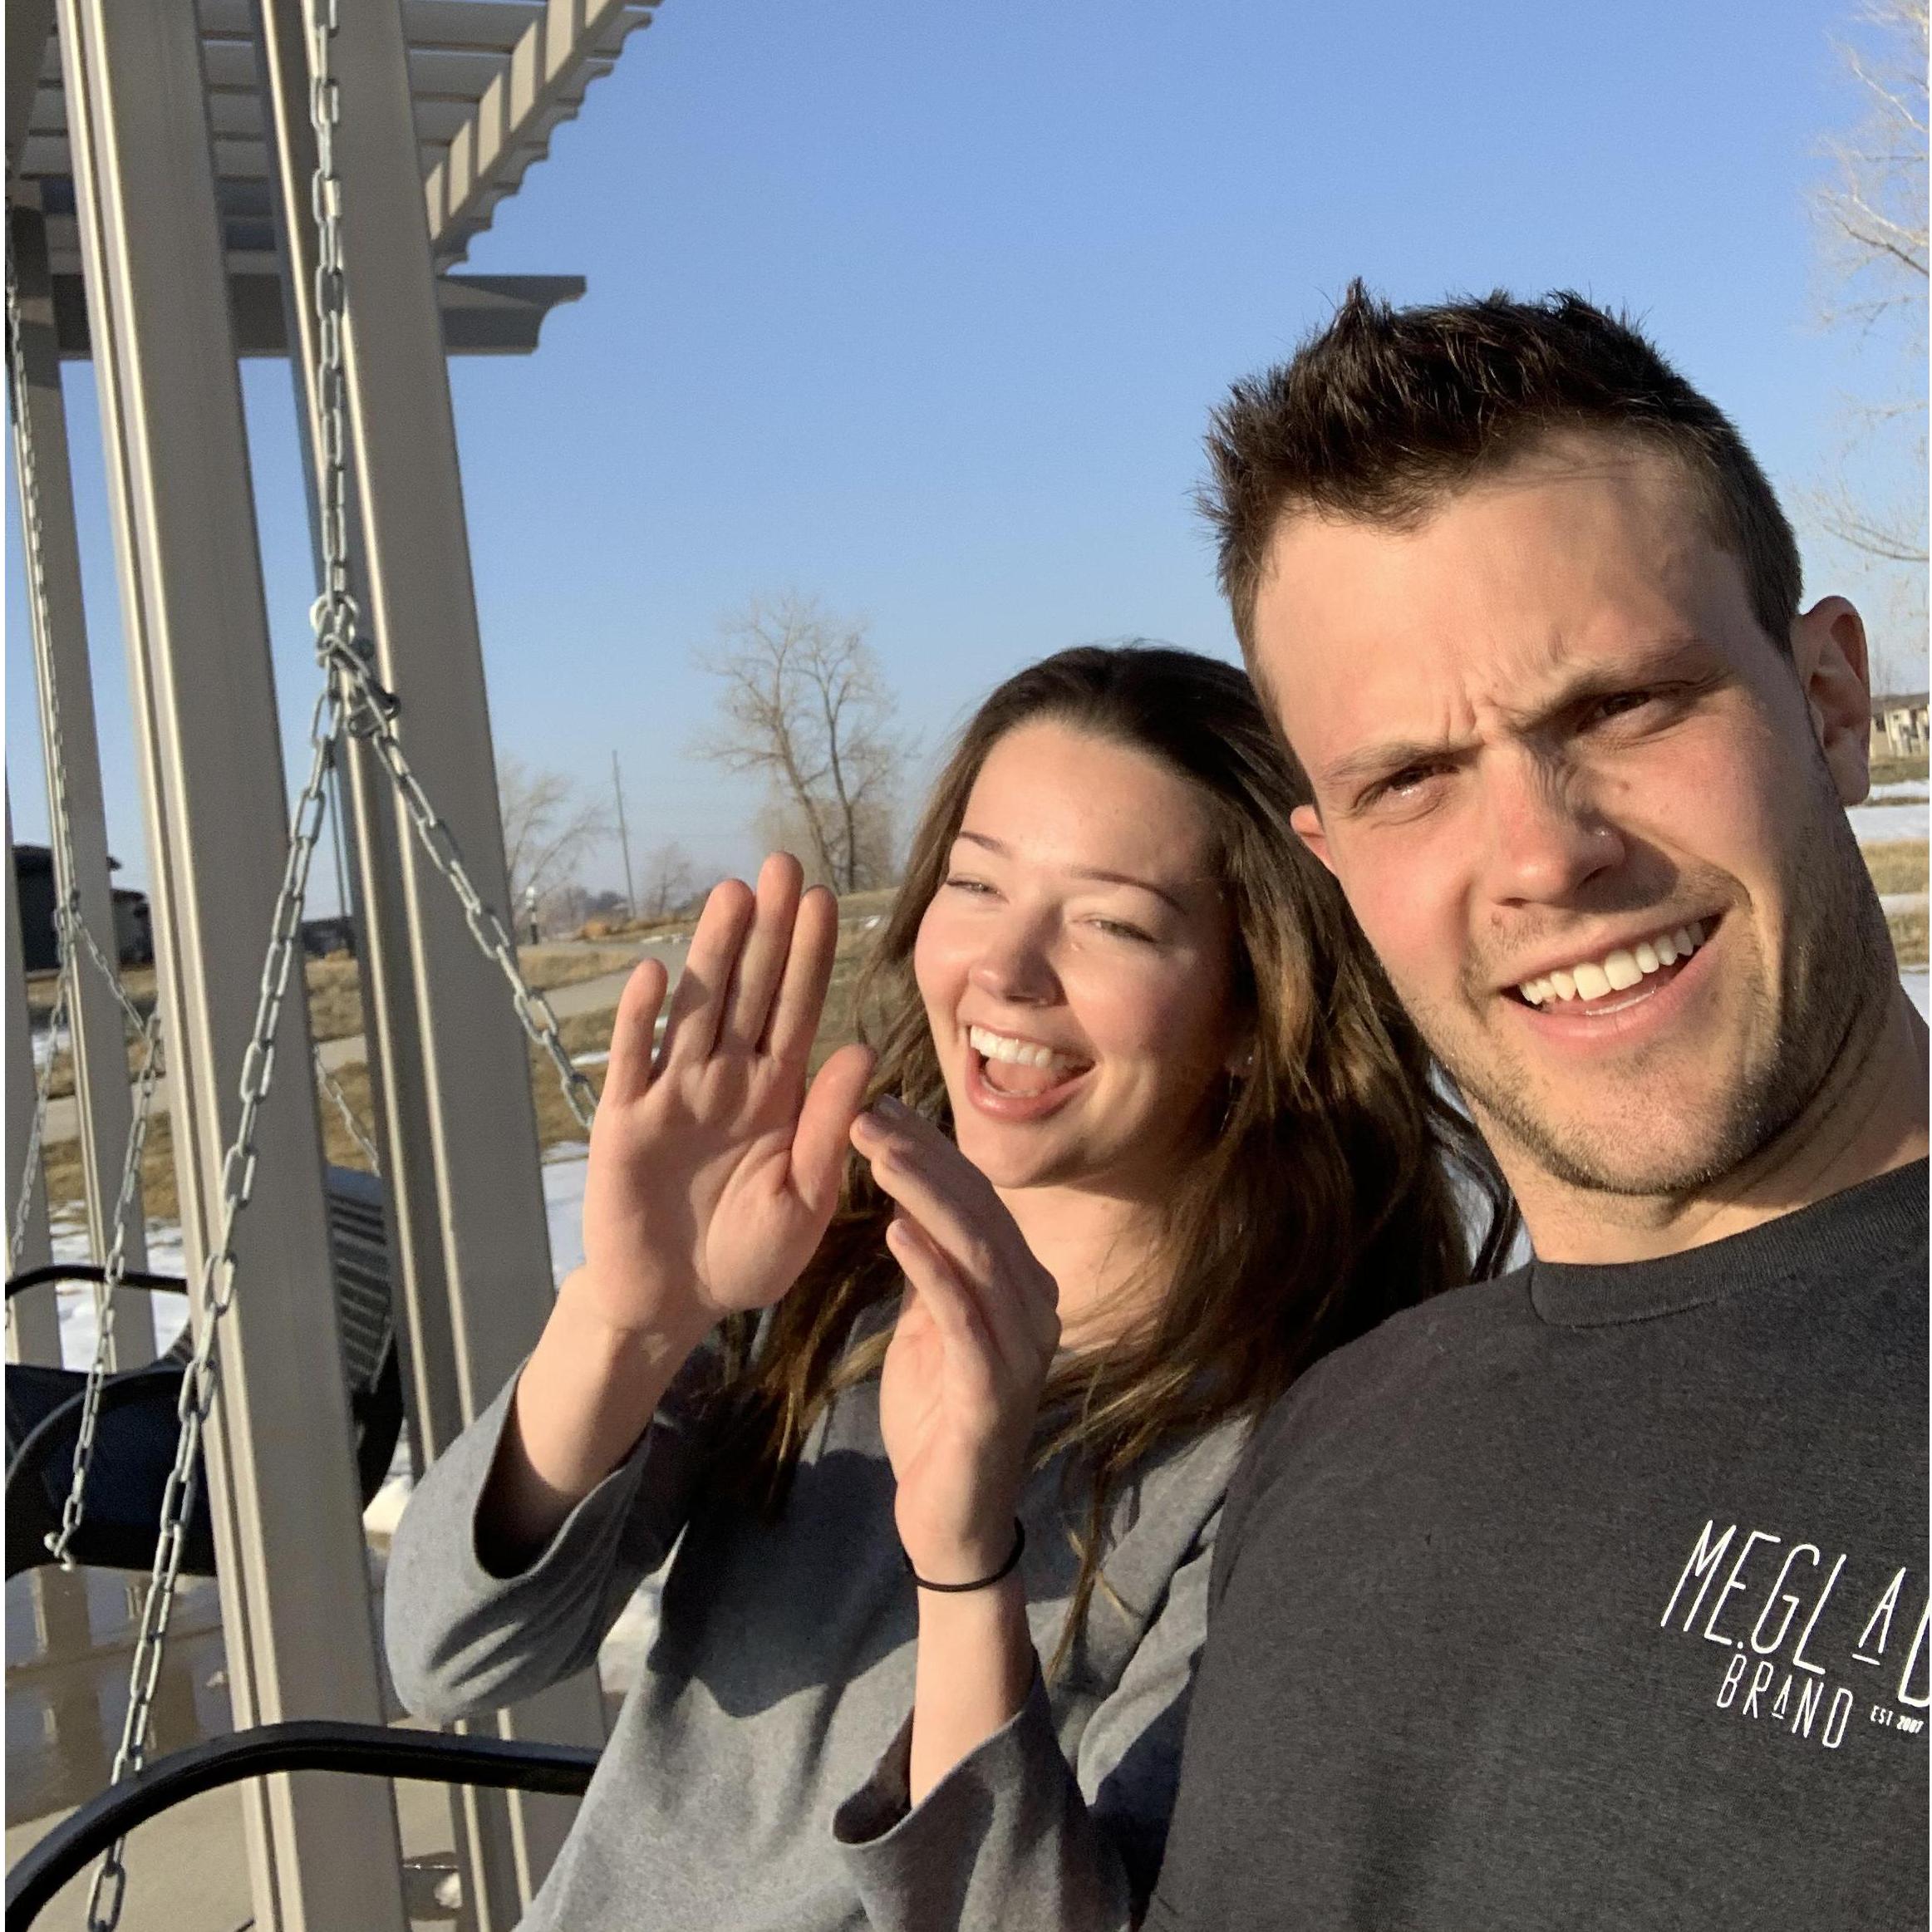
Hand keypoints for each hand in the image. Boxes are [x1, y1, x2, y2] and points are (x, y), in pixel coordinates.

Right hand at [568, 853, 874, 1350]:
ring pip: (696, 1009)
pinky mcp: (624, 1122)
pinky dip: (641, 1020)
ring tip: (731, 894)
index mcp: (777, 1094)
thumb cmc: (746, 1255)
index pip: (799, 1009)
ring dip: (712, 953)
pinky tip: (654, 973)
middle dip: (767, 929)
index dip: (811, 955)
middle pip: (751, 990)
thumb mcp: (803, 1201)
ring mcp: (673, 1094)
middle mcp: (726, 1079)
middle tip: (781, 864)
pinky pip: (633, 1061)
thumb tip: (863, 1050)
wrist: (675, 1303)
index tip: (827, 899)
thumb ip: (828, 1128)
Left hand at [852, 1099, 1060, 1583]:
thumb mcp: (928, 1325)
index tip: (879, 1104)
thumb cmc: (936, 1415)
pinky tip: (894, 1233)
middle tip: (866, 1111)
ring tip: (874, 1152)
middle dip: (922, 1157)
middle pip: (979, 1212)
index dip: (930, 1149)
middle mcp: (1035, 1307)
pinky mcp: (995, 1393)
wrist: (946, 1517)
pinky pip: (965, 1319)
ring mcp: (1022, 1350)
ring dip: (922, 1196)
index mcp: (1022, 1286)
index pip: (977, 1199)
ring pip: (976, 1252)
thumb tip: (909, 1199)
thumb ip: (932, 1268)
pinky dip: (932, 1272)